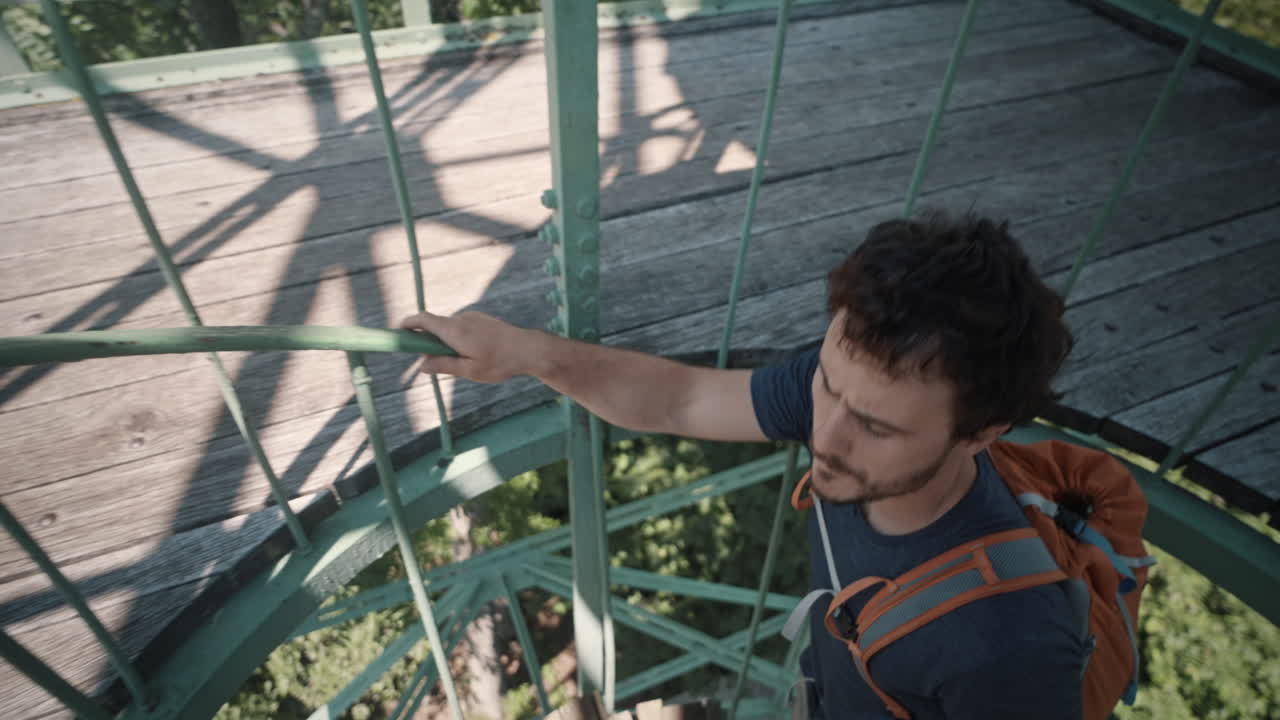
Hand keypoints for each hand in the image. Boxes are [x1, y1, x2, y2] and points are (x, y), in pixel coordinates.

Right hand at [399, 311, 532, 383]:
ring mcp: (472, 317)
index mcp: (455, 330)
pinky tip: (474, 354)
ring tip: (463, 362)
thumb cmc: (500, 362)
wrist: (529, 349)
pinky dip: (458, 339)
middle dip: (429, 342)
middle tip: (434, 362)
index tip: (398, 332)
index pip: (423, 320)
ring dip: (446, 342)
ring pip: (449, 329)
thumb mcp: (469, 371)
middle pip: (435, 326)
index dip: (408, 324)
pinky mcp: (481, 320)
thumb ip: (443, 366)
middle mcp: (461, 319)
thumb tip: (422, 365)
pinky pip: (462, 328)